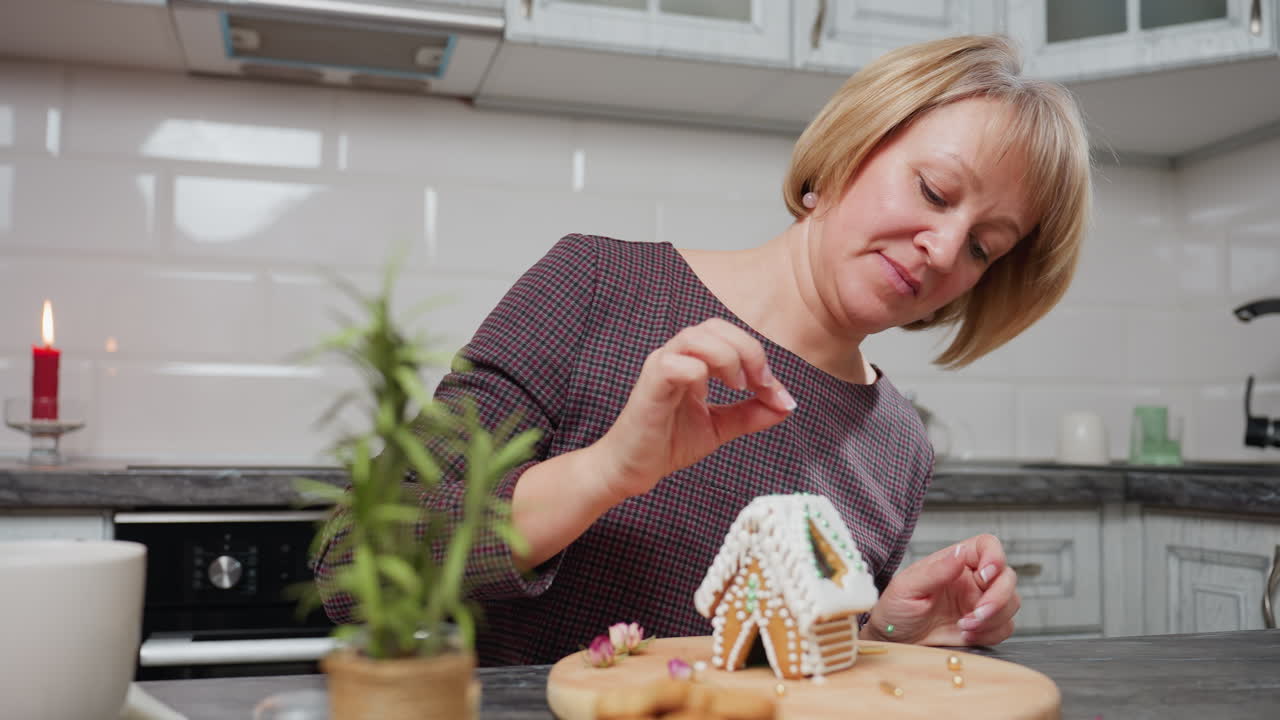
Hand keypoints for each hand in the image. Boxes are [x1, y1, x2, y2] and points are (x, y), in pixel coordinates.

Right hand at [592, 318, 795, 500]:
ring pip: (695, 337)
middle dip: (747, 351)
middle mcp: (675, 356)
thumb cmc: (668, 443)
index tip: (773, 391)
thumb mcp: (721, 427)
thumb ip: (751, 414)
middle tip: (759, 384)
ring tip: (736, 387)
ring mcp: (659, 368)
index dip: (757, 355)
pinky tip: (706, 398)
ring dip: (726, 358)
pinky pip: (675, 365)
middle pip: (714, 326)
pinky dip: (699, 376)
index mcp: (692, 360)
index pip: (728, 334)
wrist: (631, 470)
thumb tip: (786, 404)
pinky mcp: (649, 387)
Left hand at [862, 534, 1020, 646]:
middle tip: (976, 614)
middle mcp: (972, 580)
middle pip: (1007, 577)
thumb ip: (935, 571)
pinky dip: (991, 633)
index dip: (995, 557)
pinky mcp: (984, 626)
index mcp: (955, 562)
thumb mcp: (908, 587)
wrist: (894, 640)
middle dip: (997, 598)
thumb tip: (959, 554)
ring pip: (1011, 603)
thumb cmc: (896, 610)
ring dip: (993, 618)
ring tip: (963, 626)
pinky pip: (1005, 627)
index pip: (987, 546)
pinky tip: (967, 634)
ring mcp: (980, 602)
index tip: (985, 575)